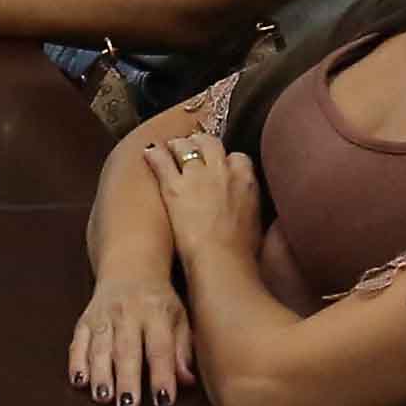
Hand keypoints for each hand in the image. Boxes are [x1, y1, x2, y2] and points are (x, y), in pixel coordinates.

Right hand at [68, 276, 193, 405]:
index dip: (162, 375)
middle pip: (127, 350)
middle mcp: (128, 313)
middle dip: (126, 378)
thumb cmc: (159, 300)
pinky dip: (77, 361)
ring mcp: (103, 316)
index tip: (164, 400)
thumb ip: (182, 349)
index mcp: (157, 313)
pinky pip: (78, 342)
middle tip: (128, 405)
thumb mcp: (180, 317)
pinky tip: (80, 380)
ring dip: (100, 373)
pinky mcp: (84, 320)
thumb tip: (186, 380)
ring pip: (100, 347)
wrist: (129, 267)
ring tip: (103, 397)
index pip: (160, 348)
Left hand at [147, 121, 264, 253]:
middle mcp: (222, 171)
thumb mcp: (257, 222)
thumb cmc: (241, 253)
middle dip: (200, 143)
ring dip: (177, 145)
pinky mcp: (173, 187)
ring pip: (185, 146)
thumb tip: (245, 206)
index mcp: (246, 180)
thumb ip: (249, 204)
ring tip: (169, 148)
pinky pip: (161, 160)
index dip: (225, 160)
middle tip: (192, 148)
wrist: (222, 262)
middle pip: (210, 143)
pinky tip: (148, 153)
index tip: (219, 166)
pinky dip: (154, 154)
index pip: (237, 156)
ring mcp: (196, 176)